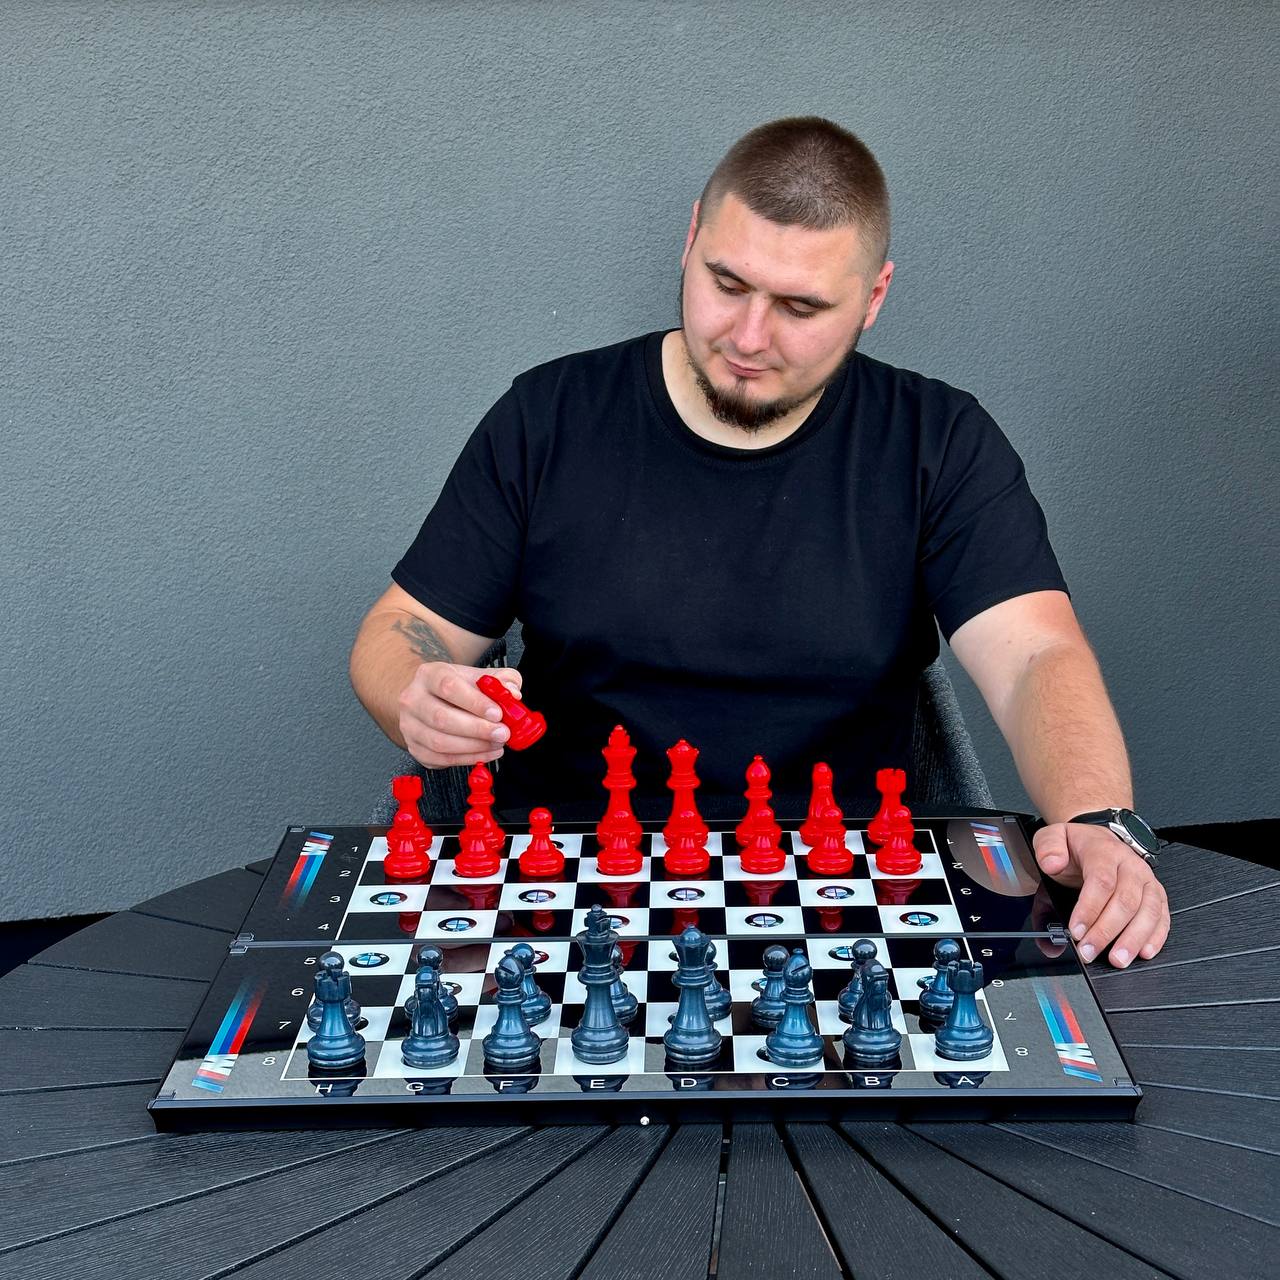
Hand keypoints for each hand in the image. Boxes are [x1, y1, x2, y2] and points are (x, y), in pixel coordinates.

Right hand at [398, 663, 522, 768]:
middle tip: (502, 733)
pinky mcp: (414, 747)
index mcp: (429, 675)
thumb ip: (503, 680)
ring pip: (440, 742)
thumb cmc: (460, 688)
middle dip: (477, 729)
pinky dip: (468, 759)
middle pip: (441, 718)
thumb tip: (513, 694)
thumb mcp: (482, 676)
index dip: (475, 702)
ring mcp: (409, 726)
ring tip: (497, 743)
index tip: (498, 713)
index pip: (448, 687)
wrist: (432, 699)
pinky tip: (486, 753)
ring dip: (474, 747)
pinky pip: (441, 759)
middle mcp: (413, 699)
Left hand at [1033, 822, 1169, 966]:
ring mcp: (1146, 880)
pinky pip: (1162, 917)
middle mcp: (1130, 865)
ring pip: (1149, 911)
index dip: (1089, 909)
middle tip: (1089, 951)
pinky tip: (1144, 952)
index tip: (1076, 931)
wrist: (1096, 840)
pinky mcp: (1156, 894)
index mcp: (1104, 851)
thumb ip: (1047, 848)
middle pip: (1126, 901)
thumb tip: (1052, 863)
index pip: (1101, 881)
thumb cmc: (1075, 846)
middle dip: (1107, 931)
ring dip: (1134, 939)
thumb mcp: (1052, 838)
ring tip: (1117, 959)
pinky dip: (1156, 937)